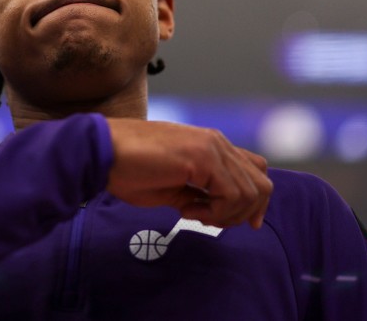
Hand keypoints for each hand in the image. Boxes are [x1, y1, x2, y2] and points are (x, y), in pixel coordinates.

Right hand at [105, 118, 271, 228]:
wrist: (103, 152)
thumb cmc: (128, 170)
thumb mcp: (172, 187)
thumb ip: (198, 194)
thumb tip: (214, 210)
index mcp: (211, 146)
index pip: (255, 170)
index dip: (255, 201)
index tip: (244, 223)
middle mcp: (217, 142)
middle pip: (263, 183)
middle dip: (243, 213)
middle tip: (210, 220)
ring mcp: (212, 147)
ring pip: (251, 192)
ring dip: (226, 214)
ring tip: (193, 213)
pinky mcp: (202, 157)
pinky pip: (230, 194)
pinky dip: (214, 211)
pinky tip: (186, 209)